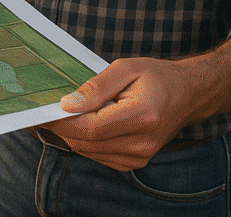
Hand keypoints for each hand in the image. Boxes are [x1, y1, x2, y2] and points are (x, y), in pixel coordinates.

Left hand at [44, 57, 196, 170]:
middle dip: (62, 128)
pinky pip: (99, 155)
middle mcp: (142, 142)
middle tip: (43, 112)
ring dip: (71, 135)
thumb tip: (68, 104)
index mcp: (143, 116)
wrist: (187, 94)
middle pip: (88, 142)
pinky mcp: (136, 162)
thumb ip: (96, 86)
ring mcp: (140, 156)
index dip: (64, 121)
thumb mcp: (126, 68)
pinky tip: (82, 124)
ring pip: (90, 151)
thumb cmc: (156, 76)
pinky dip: (85, 141)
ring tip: (61, 115)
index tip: (44, 110)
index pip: (92, 127)